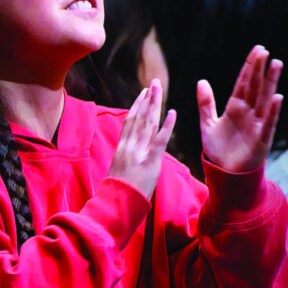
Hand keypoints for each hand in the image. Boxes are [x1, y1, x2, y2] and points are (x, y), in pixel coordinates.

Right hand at [107, 79, 176, 199]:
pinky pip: (160, 141)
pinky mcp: (151, 161)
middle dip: (147, 99)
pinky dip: (167, 126)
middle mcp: (129, 146)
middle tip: (154, 83)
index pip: (130, 121)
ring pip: (148, 123)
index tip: (143, 93)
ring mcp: (139, 152)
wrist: (115, 204)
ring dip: (155, 105)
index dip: (137, 105)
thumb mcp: (118, 169)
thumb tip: (131, 149)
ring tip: (159, 90)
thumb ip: (125, 156)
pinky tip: (172, 113)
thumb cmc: (117, 192)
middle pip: (139, 117)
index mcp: (122, 147)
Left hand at [197, 45, 282, 172]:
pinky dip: (272, 111)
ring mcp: (257, 124)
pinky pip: (268, 123)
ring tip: (276, 64)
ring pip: (265, 99)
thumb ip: (206, 104)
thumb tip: (201, 81)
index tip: (257, 50)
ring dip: (271, 82)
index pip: (244, 82)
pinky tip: (277, 98)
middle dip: (260, 69)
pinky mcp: (261, 139)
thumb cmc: (218, 150)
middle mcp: (248, 113)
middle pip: (256, 86)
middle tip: (265, 50)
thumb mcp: (207, 124)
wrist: (224, 175)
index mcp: (235, 107)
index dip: (249, 67)